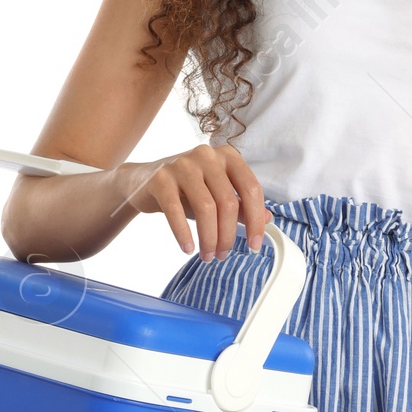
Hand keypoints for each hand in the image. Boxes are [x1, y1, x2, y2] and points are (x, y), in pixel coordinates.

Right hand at [123, 141, 272, 258]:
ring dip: (209, 238)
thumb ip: (241, 205)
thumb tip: (268, 219)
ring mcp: (182, 164)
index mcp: (227, 156)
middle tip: (222, 255)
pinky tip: (188, 248)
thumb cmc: (187, 190)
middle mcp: (207, 156)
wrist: (143, 181)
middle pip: (228, 202)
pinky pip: (176, 210)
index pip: (251, 189)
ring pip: (205, 207)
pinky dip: (184, 233)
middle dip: (227, 235)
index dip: (256, 221)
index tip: (254, 246)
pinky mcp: (160, 178)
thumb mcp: (217, 195)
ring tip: (207, 255)